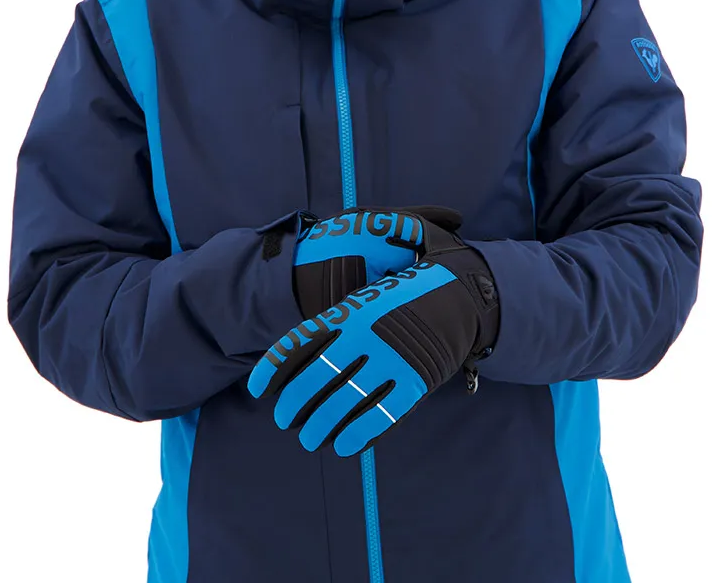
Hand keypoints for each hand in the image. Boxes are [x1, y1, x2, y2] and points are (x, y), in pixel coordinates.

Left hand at [252, 217, 499, 456]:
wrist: (467, 289)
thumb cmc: (418, 280)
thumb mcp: (374, 281)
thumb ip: (342, 304)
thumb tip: (308, 326)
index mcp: (350, 310)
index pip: (300, 343)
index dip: (274, 369)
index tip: (259, 390)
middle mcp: (364, 336)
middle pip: (315, 380)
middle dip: (295, 406)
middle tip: (286, 421)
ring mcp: (390, 360)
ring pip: (344, 403)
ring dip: (321, 427)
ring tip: (310, 439)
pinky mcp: (415, 382)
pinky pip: (379, 415)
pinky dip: (357, 433)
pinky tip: (344, 445)